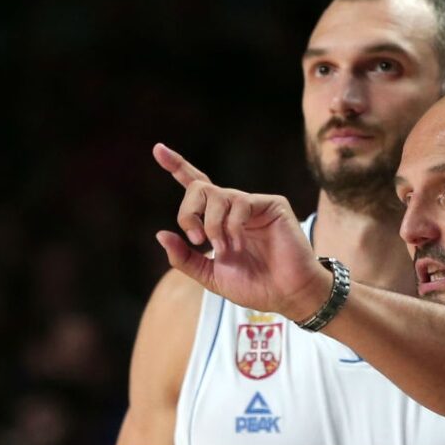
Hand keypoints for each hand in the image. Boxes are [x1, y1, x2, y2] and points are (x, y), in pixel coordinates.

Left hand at [152, 144, 331, 319]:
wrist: (287, 295)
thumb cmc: (255, 286)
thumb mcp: (211, 275)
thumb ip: (185, 258)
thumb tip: (160, 234)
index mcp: (219, 220)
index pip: (196, 187)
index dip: (177, 166)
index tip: (158, 149)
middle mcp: (234, 207)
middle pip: (199, 187)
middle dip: (188, 212)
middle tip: (196, 239)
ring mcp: (253, 204)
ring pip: (217, 195)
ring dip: (212, 226)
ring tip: (226, 249)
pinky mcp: (272, 204)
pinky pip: (240, 204)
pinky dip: (233, 227)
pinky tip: (239, 244)